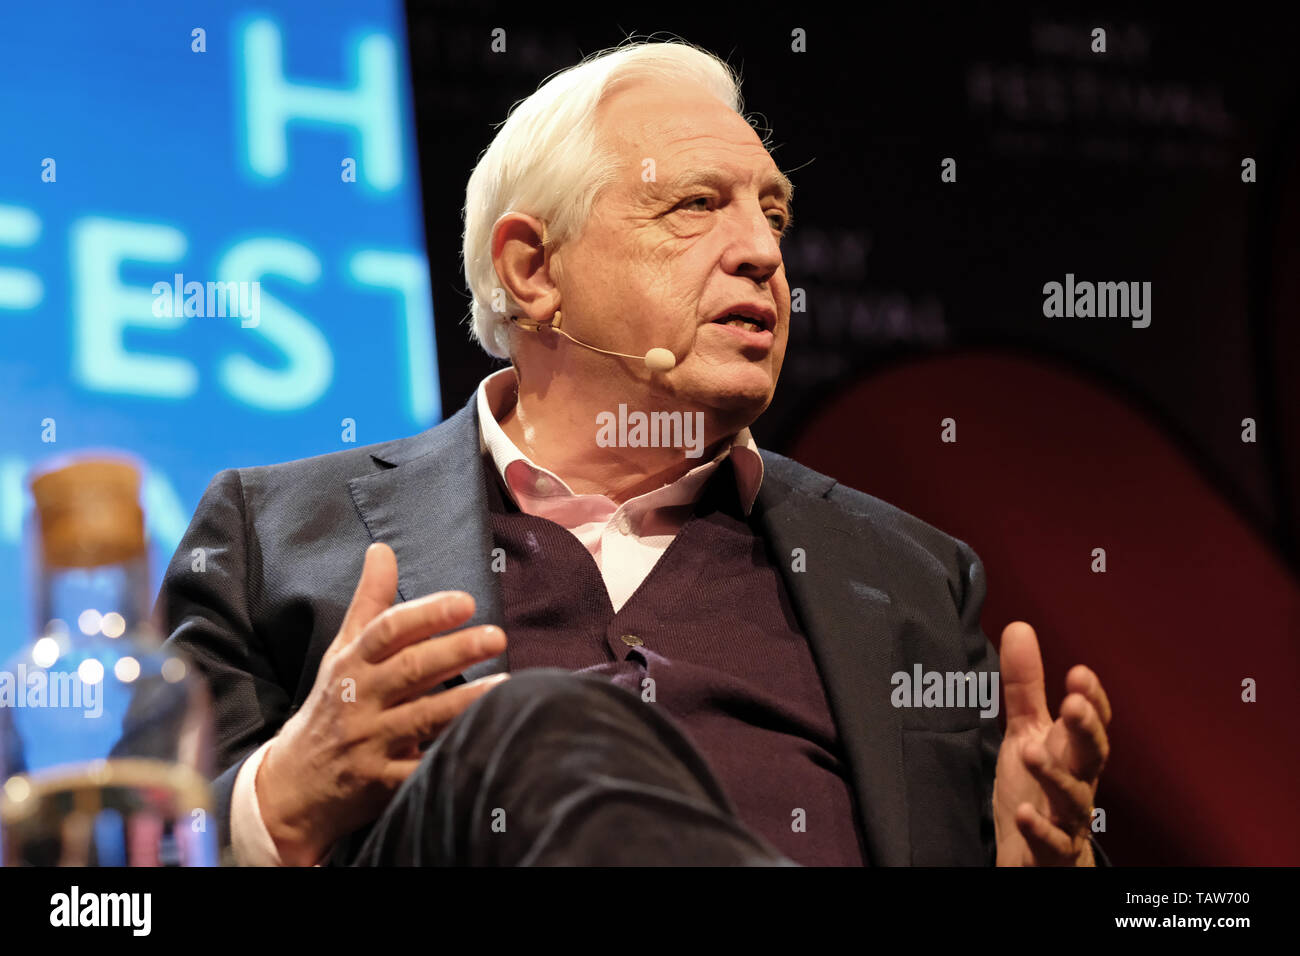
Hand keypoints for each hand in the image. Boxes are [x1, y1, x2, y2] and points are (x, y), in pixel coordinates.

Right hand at [256, 542, 509, 864]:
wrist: (291, 787)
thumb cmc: (330, 706)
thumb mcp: (342, 652)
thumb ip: (370, 602)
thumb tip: (382, 549)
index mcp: (353, 663)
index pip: (388, 631)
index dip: (426, 614)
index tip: (465, 602)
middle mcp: (361, 700)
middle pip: (410, 671)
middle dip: (455, 652)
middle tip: (496, 636)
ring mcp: (370, 743)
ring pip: (421, 719)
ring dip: (464, 702)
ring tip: (505, 685)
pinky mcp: (381, 783)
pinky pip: (417, 771)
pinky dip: (446, 759)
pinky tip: (480, 743)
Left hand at [993, 621, 1110, 865]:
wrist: (1037, 856)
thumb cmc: (1037, 789)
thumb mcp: (1026, 732)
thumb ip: (1025, 686)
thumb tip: (1019, 627)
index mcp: (1073, 751)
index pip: (1091, 722)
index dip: (1091, 700)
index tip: (1079, 673)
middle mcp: (1079, 782)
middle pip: (1093, 755)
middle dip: (1086, 729)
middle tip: (1072, 703)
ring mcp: (1068, 820)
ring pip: (1074, 799)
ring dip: (1056, 775)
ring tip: (1030, 752)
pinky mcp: (1052, 853)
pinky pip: (1053, 844)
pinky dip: (1041, 830)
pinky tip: (1024, 815)